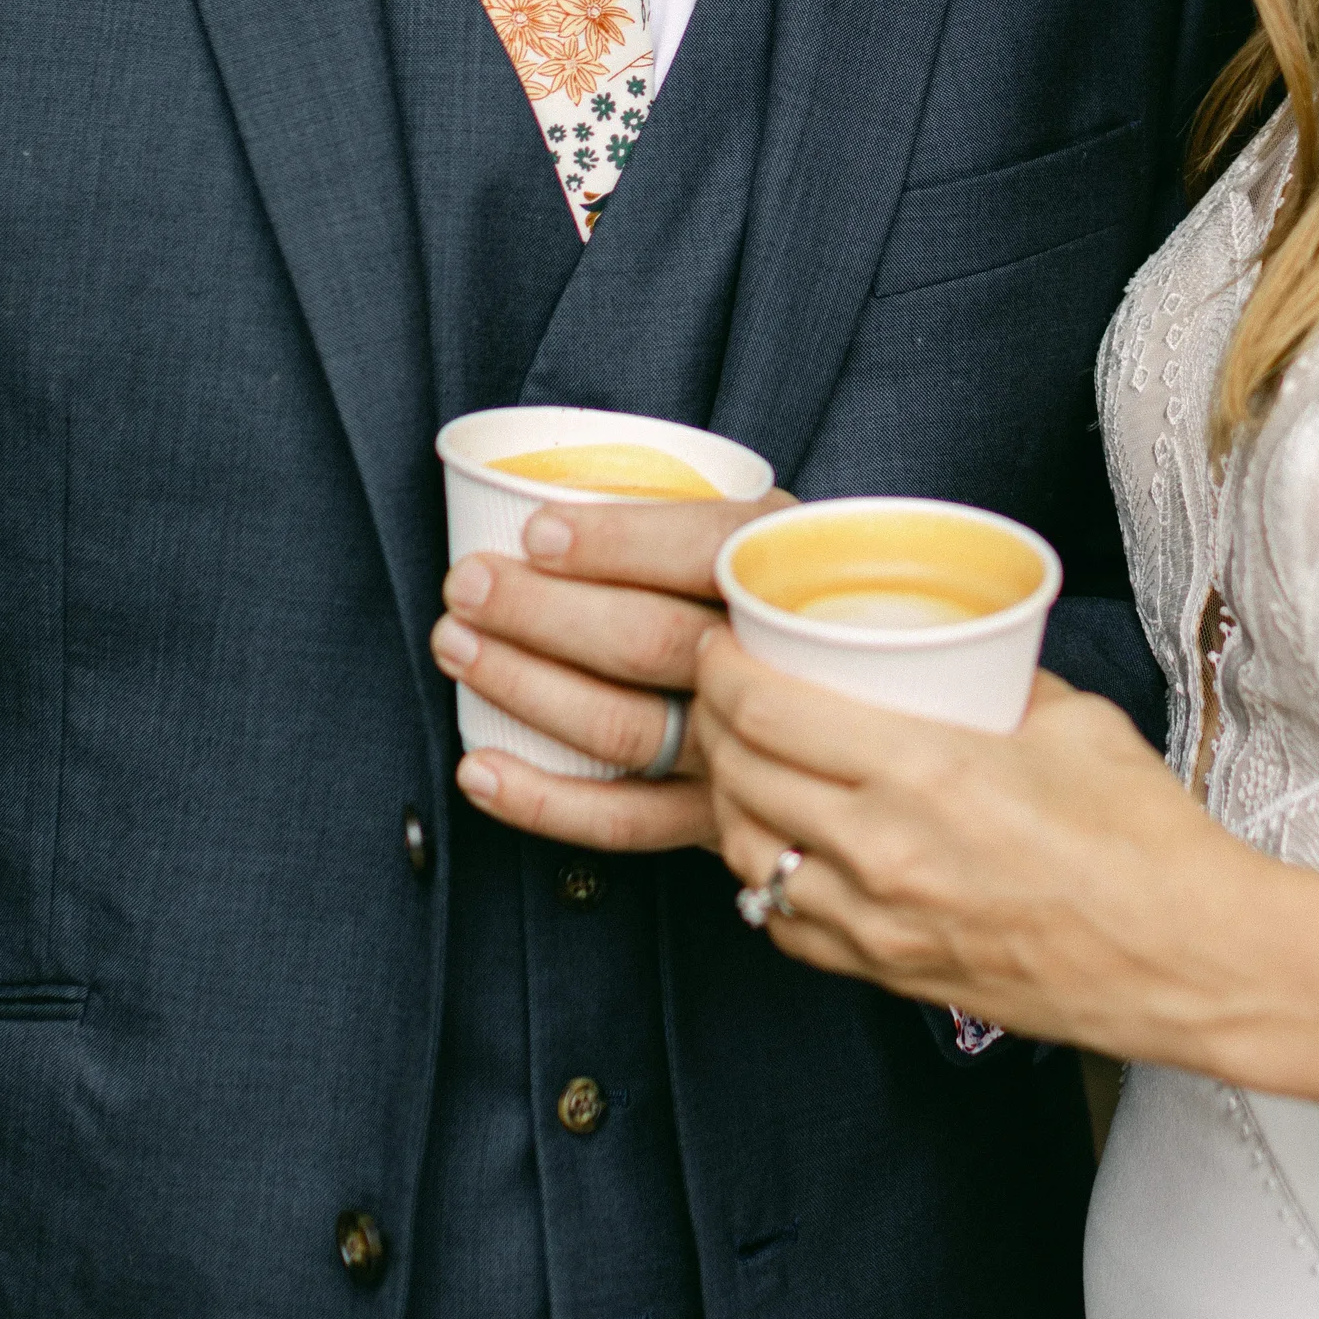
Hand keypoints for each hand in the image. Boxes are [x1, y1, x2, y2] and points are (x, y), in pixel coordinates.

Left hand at [434, 496, 781, 854]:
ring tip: (457, 645)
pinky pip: (623, 822)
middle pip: (649, 640)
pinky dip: (543, 800)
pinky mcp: (717, 821)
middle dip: (541, 610)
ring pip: (623, 727)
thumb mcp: (772, 538)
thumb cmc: (780, 601)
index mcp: (785, 574)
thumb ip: (695, 524)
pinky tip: (479, 769)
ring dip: (525, 687)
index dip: (618, 543)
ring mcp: (744, 750)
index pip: (705, 553)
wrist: (861, 717)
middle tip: (467, 584)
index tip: (535, 530)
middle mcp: (770, 665)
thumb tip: (545, 497)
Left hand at [693, 631, 1257, 1058]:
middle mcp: (883, 852)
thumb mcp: (1070, 717)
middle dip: (710, 720)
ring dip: (727, 799)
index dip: (721, 668)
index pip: (768, 712)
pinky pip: (786, 924)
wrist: (1185, 960)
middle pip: (739, 776)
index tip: (720, 641)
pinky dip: (765, 878)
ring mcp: (878, 924)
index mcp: (925, 772)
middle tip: (719, 688)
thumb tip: (947, 654)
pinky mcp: (889, 975)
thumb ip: (990, 683)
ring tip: (738, 760)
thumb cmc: (1144, 839)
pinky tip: (781, 844)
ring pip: (747, 856)